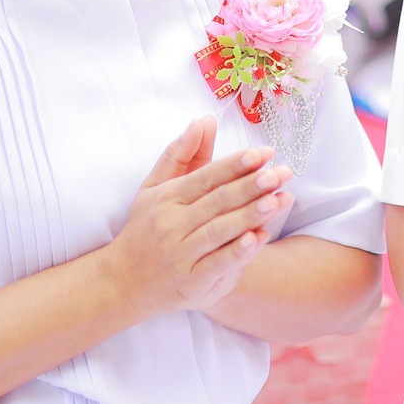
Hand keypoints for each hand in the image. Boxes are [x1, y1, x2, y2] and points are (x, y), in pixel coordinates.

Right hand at [108, 119, 289, 323]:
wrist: (122, 282)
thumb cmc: (145, 229)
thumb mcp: (155, 188)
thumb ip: (182, 154)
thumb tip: (204, 120)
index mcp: (168, 198)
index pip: (207, 177)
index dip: (236, 164)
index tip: (264, 153)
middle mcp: (173, 224)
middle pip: (218, 201)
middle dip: (252, 185)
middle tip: (281, 172)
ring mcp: (181, 254)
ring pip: (220, 230)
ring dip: (251, 214)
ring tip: (279, 199)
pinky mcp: (191, 282)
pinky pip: (217, 264)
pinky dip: (238, 252)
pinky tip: (259, 237)